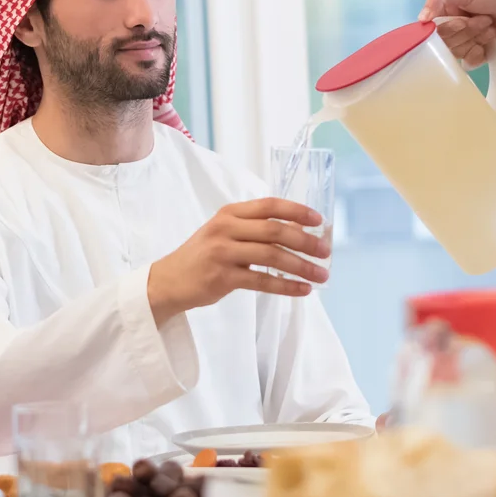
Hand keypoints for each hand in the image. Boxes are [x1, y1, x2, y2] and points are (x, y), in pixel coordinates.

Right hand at [148, 198, 329, 326]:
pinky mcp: (222, 277)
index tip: (319, 220)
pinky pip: (262, 281)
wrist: (169, 280)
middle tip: (325, 252)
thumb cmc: (203, 256)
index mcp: (229, 213)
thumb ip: (256, 230)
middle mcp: (226, 228)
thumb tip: (299, 232)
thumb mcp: (225, 234)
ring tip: (321, 275)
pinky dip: (286, 286)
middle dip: (305, 241)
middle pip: (274, 230)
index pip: (269, 206)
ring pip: (272, 256)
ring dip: (301, 266)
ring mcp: (223, 252)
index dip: (297, 211)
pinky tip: (303, 290)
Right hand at [421, 0, 495, 67]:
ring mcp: (466, 43)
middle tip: (483, 19)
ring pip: (456, 52)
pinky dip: (478, 54)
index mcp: (446, 13)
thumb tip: (420, 20)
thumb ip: (436, 0)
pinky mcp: (479, 55)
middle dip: (465, 31)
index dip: (447, 28)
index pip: (433, 30)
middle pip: (445, 42)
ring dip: (474, 38)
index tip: (461, 20)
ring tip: (490, 27)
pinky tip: (489, 43)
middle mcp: (453, 29)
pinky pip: (469, 63)